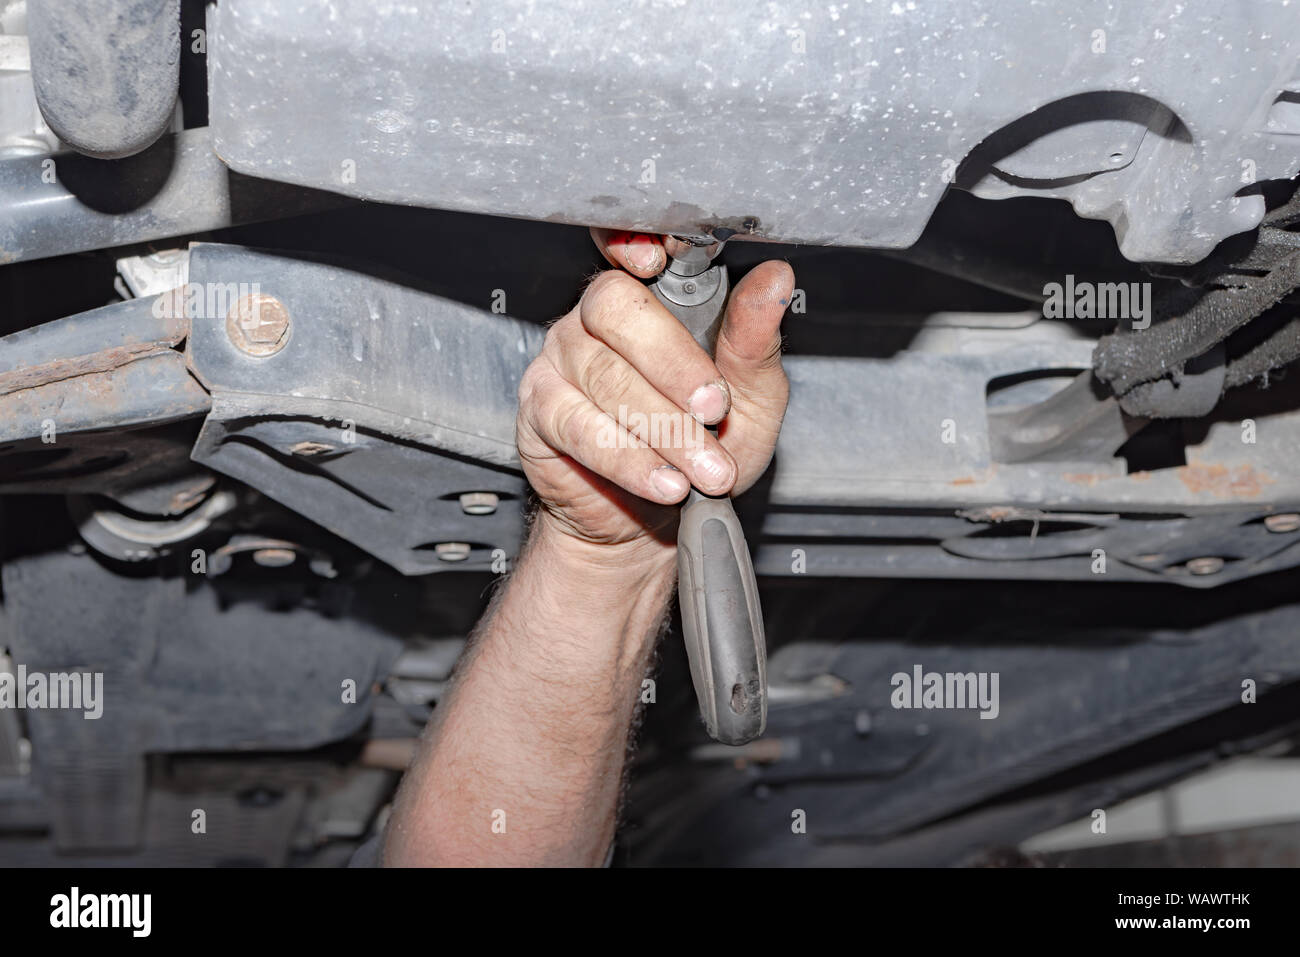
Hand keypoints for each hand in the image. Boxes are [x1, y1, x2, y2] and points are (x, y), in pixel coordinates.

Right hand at [515, 228, 793, 557]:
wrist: (660, 519)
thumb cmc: (705, 448)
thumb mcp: (750, 399)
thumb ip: (755, 341)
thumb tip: (775, 280)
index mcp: (653, 299)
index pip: (632, 245)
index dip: (635, 243)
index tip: (658, 261)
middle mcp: (599, 319)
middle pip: (619, 311)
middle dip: (674, 365)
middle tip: (714, 411)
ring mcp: (563, 361)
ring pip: (605, 378)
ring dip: (664, 431)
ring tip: (704, 470)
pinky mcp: (541, 410)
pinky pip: (578, 426)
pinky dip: (628, 459)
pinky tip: (663, 480)